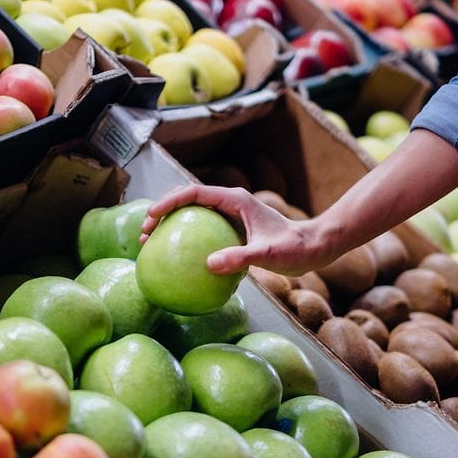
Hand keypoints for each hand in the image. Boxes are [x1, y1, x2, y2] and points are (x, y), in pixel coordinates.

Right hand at [140, 185, 336, 275]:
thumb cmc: (294, 249)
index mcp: (234, 200)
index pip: (193, 193)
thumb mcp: (267, 255)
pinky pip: (202, 230)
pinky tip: (178, 261)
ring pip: (192, 214)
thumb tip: (209, 265)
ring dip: (170, 225)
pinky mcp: (233, 228)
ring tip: (151, 244)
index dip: (168, 202)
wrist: (314, 248)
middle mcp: (230, 203)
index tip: (151, 218)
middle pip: (187, 200)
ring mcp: (230, 215)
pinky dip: (185, 239)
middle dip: (162, 212)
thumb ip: (240, 257)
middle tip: (144, 233)